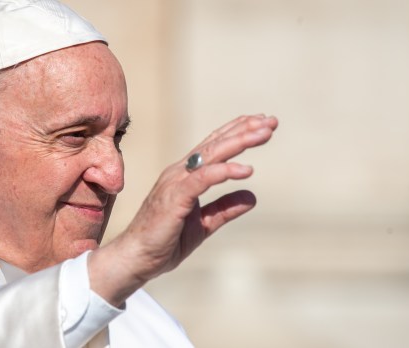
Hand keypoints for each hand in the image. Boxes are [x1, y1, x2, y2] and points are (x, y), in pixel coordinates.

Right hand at [89, 114, 277, 305]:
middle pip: (216, 143)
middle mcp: (180, 172)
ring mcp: (175, 182)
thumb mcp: (204, 224)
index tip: (263, 124)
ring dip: (239, 141)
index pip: (214, 145)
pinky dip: (224, 171)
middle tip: (271, 122)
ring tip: (264, 134)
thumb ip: (225, 209)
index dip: (238, 132)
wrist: (137, 259)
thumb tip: (253, 197)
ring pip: (211, 154)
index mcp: (186, 176)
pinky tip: (246, 170)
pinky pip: (203, 179)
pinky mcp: (174, 197)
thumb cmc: (165, 241)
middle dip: (244, 130)